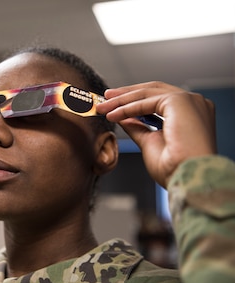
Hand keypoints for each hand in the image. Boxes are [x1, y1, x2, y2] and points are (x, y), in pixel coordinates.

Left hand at [96, 81, 216, 186]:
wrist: (189, 178)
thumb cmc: (175, 168)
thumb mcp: (150, 142)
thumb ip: (138, 127)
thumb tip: (123, 118)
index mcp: (191, 113)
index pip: (159, 98)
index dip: (135, 99)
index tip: (115, 104)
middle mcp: (194, 103)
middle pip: (153, 91)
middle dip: (126, 94)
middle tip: (106, 98)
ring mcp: (189, 100)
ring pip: (147, 94)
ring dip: (122, 101)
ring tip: (102, 107)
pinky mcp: (180, 101)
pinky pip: (146, 102)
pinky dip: (126, 108)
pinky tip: (112, 115)